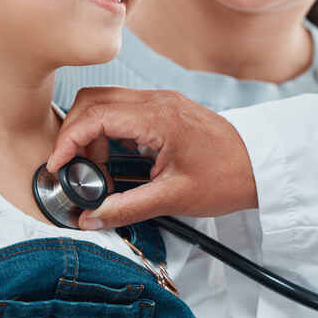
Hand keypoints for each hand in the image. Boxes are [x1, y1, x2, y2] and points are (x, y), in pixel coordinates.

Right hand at [49, 87, 257, 228]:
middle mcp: (157, 100)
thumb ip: (126, 208)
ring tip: (97, 171)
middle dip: (74, 132)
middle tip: (73, 168)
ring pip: (106, 101)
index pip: (95, 115)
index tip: (58, 165)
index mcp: (158, 116)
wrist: (260, 165)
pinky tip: (114, 162)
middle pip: (94, 99)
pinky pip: (123, 110)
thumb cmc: (226, 177)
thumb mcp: (173, 198)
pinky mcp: (164, 108)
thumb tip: (90, 218)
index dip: (68, 140)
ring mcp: (161, 101)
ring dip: (91, 132)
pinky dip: (108, 131)